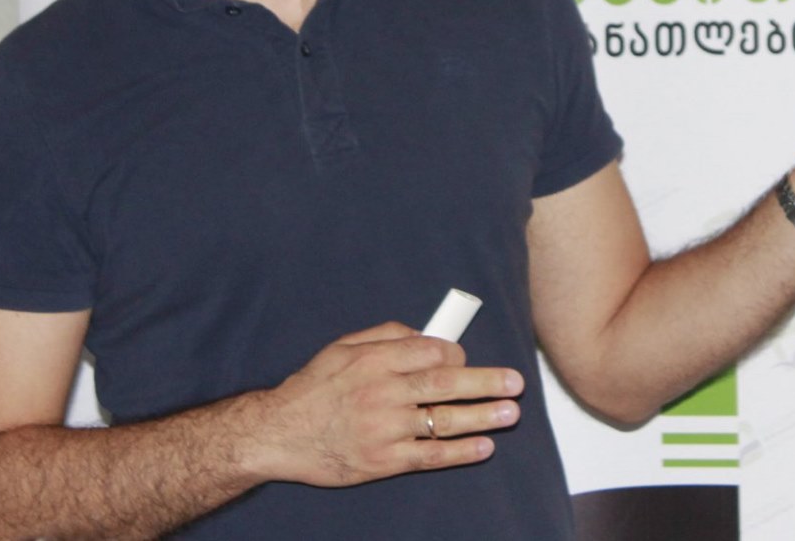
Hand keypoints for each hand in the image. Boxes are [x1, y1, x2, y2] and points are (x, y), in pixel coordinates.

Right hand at [251, 322, 522, 487]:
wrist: (278, 433)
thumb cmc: (314, 388)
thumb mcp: (343, 347)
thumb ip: (385, 334)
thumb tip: (425, 334)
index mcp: (375, 360)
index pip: (430, 352)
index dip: (456, 356)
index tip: (466, 361)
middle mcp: (382, 392)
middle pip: (444, 384)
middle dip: (485, 382)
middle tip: (515, 383)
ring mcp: (384, 429)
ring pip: (442, 420)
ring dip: (482, 417)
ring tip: (510, 413)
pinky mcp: (382, 461)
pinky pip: (429, 455)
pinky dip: (459, 452)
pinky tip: (483, 447)